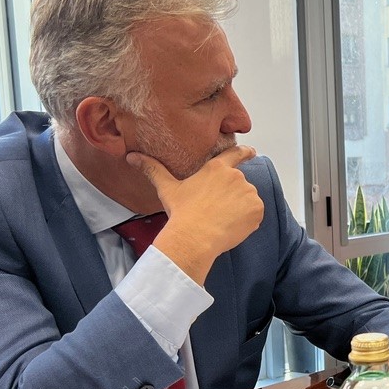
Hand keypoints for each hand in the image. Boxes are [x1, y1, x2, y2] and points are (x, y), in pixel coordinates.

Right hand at [127, 146, 263, 284]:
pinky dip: (248, 221)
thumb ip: (153, 169)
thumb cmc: (181, 212)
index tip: (251, 152)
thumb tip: (131, 156)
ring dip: (240, 209)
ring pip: (247, 200)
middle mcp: (236, 177)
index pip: (235, 154)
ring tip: (221, 220)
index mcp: (216, 168)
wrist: (195, 236)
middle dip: (232, 197)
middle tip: (216, 211)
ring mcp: (249, 193)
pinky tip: (231, 226)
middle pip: (238, 185)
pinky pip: (255, 214)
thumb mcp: (167, 188)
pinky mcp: (257, 209)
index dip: (244, 152)